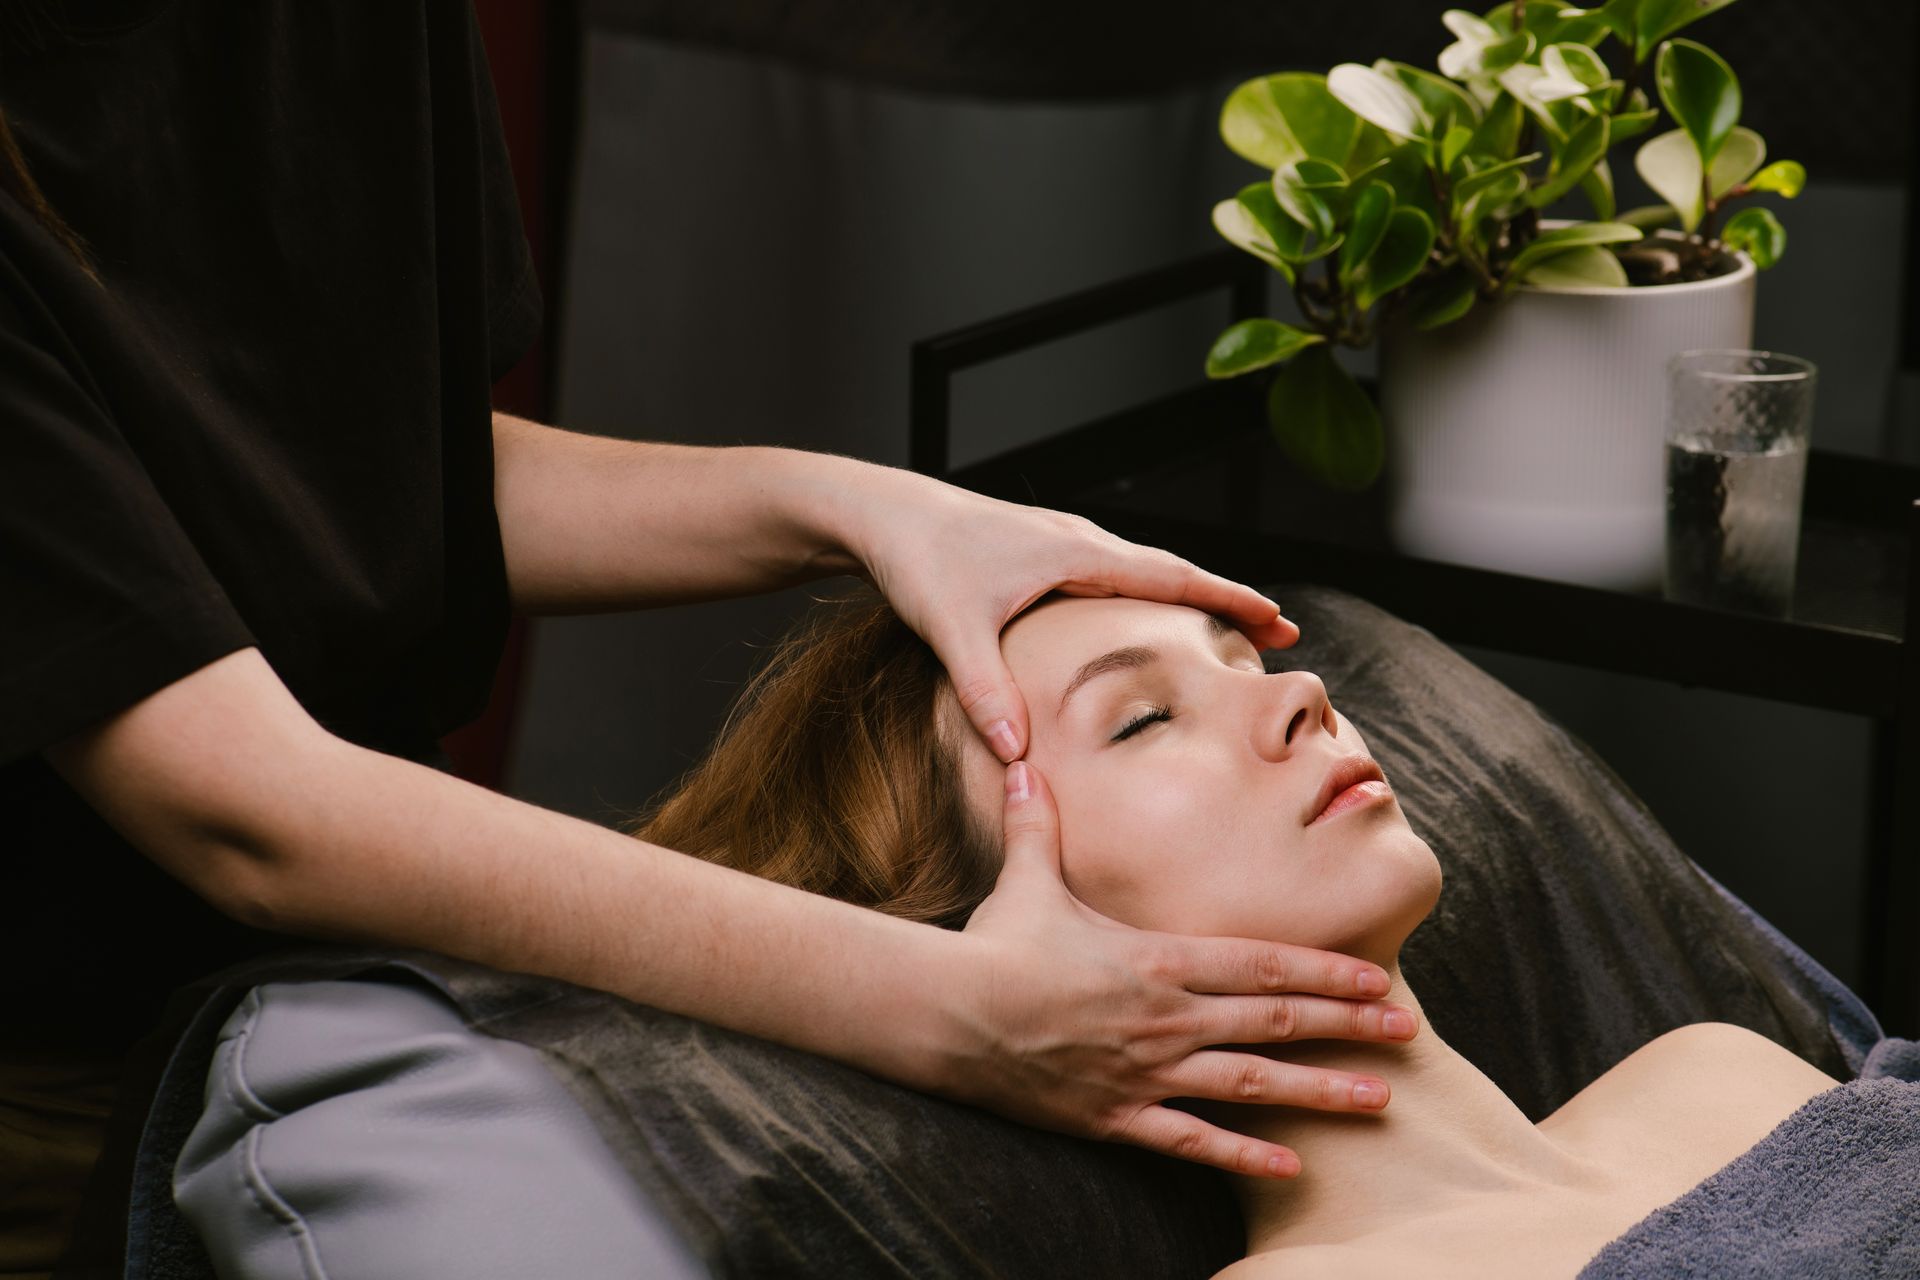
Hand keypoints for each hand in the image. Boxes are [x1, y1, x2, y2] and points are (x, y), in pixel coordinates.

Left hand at [842, 470, 1297, 761]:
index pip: (1173, 576)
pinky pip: (1114, 568)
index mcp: (1075, 554)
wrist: (880, 511)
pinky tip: (1144, 612)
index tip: (1278, 619)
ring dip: (1190, 591)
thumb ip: (986, 691)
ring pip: (1143, 567)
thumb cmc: (917, 561)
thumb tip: (1017, 754)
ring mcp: (1060, 541)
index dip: (1229, 598)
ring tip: (1227, 622)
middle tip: (1278, 630)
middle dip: (1226, 598)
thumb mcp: (951, 630)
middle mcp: (1078, 540)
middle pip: (1172, 570)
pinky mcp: (1039, 548)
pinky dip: (1149, 588)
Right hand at [943, 761, 1417, 1178]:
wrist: (949, 1015)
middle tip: (1408, 1031)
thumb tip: (1025, 760)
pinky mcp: (1116, 1116)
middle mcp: (1167, 1017)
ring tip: (1378, 1099)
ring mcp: (1146, 1071)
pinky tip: (1291, 1162)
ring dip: (1320, 1091)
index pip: (1261, 965)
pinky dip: (1243, 1154)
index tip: (1377, 976)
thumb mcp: (1026, 877)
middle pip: (1275, 1023)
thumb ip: (1038, 823)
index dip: (1324, 971)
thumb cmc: (993, 944)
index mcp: (1158, 958)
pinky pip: (1191, 1141)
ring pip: (1251, 1085)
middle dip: (1348, 1024)